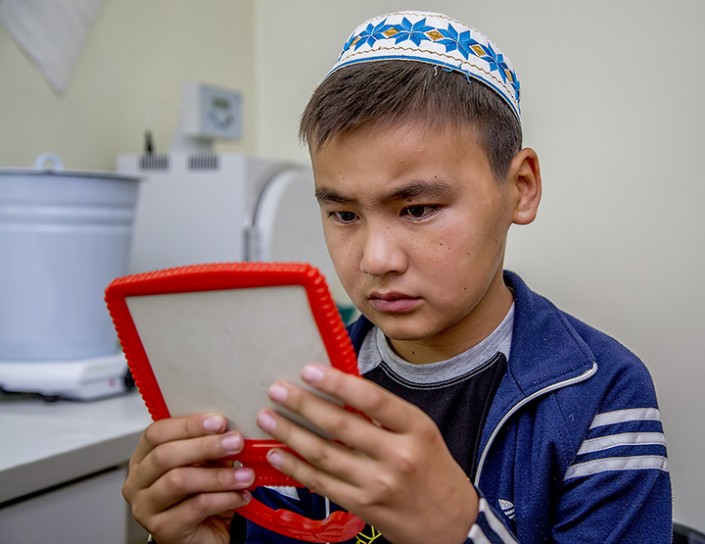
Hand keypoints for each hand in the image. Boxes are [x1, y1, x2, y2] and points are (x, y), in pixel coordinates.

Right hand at [122, 413, 253, 543]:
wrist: (202, 536)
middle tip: (235, 442)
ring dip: (218, 475)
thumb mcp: (205, 465)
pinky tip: (240, 496)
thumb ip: (210, 448)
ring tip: (245, 475)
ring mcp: (146, 507)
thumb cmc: (200, 495)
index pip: (156, 433)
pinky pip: (195, 507)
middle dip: (205, 446)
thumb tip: (230, 432)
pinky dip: (223, 498)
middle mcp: (137, 482)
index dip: (188, 425)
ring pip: (179, 481)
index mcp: (144, 458)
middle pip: (165, 455)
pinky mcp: (162, 529)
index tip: (219, 421)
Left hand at [256, 365, 478, 543]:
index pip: (372, 399)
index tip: (308, 370)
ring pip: (323, 454)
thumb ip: (386, 414)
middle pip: (340, 425)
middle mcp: (397, 456)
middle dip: (302, 405)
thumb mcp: (421, 432)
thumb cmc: (432, 468)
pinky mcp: (362, 506)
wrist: (451, 524)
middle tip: (276, 390)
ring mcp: (378, 484)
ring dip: (289, 434)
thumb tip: (339, 387)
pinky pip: (321, 483)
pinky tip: (277, 454)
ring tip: (267, 417)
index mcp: (416, 428)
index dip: (337, 383)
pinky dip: (294, 468)